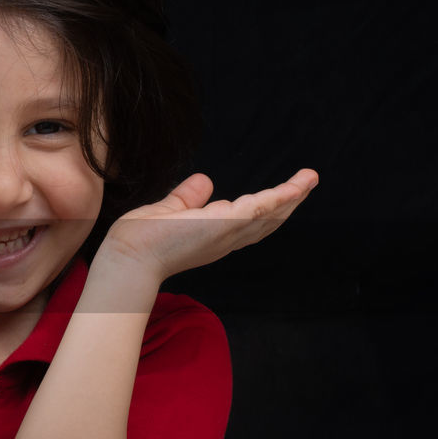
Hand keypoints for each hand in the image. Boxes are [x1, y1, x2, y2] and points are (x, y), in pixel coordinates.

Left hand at [99, 168, 318, 283]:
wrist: (128, 259)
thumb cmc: (140, 242)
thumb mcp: (170, 212)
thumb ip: (188, 198)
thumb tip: (205, 181)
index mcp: (214, 236)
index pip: (247, 222)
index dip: (267, 208)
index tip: (282, 194)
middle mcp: (225, 239)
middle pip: (267, 221)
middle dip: (289, 202)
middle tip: (307, 183)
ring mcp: (226, 233)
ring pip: (268, 215)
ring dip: (291, 197)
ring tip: (309, 179)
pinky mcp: (222, 224)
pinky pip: (257, 210)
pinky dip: (279, 199)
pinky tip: (294, 187)